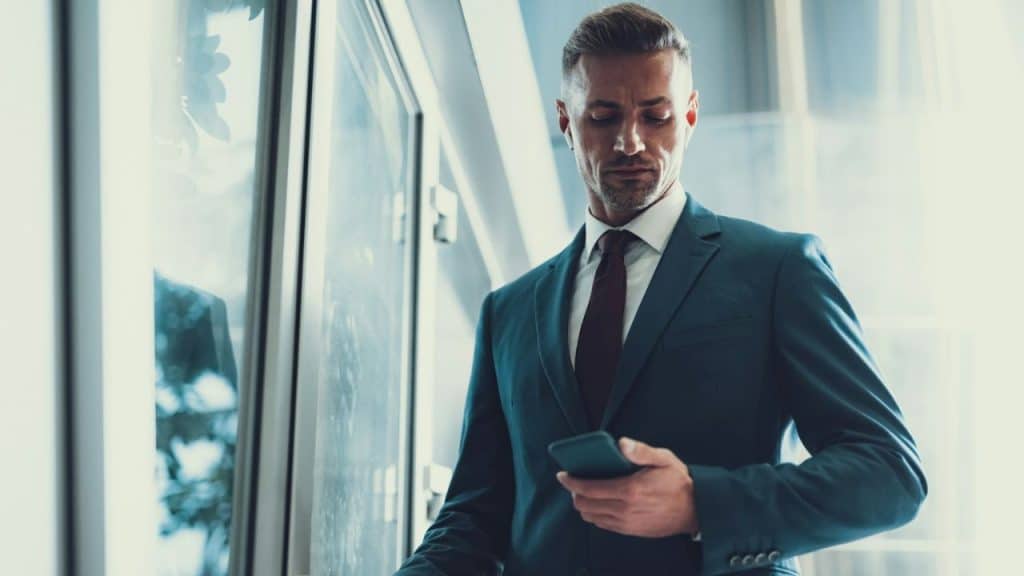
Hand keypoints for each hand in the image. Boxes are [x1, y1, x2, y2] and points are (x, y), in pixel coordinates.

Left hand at [555, 437, 698, 537]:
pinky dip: (595, 515)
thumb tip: (621, 443)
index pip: (589, 488)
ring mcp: (627, 523)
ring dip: (584, 505)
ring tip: (586, 492)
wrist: (696, 509)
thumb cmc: (678, 481)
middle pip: (585, 505)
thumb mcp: (664, 458)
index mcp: (629, 490)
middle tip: (575, 482)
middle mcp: (624, 509)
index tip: (563, 475)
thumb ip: (641, 451)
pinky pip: (603, 525)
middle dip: (575, 493)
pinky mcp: (631, 531)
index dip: (571, 482)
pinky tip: (599, 504)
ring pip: (591, 517)